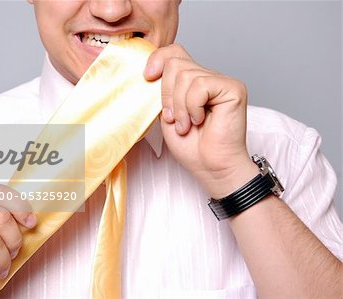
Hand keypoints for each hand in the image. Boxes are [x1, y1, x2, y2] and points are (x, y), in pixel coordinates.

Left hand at [144, 44, 258, 197]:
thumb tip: (151, 70)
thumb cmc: (191, 145)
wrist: (210, 167)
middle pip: (176, 62)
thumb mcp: (166, 112)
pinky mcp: (233, 88)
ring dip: (180, 106)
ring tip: (187, 125)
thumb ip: (162, 90)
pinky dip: (193, 107)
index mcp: (191, 81)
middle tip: (173, 118)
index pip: (173, 52)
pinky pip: (200, 85)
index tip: (147, 77)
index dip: (157, 59)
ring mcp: (222, 82)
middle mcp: (208, 77)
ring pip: (186, 75)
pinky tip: (200, 120)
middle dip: (167, 94)